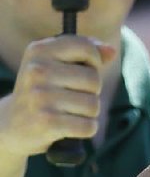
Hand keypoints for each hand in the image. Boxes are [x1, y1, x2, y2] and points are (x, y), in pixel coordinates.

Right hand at [0, 35, 115, 159]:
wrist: (12, 125)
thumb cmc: (41, 93)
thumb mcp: (54, 67)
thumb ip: (83, 56)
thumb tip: (111, 51)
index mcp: (39, 51)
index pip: (85, 47)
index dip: (95, 61)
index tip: (87, 70)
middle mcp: (38, 70)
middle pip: (94, 79)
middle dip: (92, 92)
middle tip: (75, 98)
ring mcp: (42, 97)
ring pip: (93, 105)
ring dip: (89, 113)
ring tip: (71, 113)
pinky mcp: (48, 123)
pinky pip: (88, 126)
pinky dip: (86, 129)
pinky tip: (72, 127)